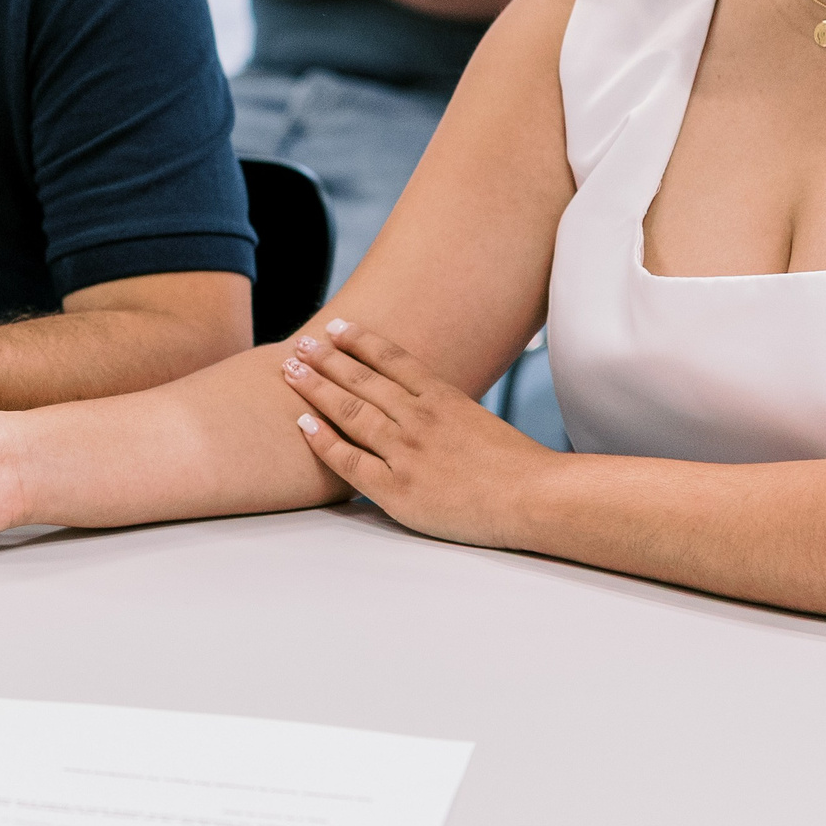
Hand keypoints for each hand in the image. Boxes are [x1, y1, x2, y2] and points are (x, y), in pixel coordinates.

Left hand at [283, 319, 553, 545]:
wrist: (535, 498)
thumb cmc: (516, 468)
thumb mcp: (480, 423)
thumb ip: (447, 412)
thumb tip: (420, 405)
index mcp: (445, 399)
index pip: (394, 360)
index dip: (360, 341)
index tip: (336, 326)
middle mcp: (420, 418)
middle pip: (363, 380)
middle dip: (326, 359)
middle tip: (300, 343)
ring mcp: (405, 452)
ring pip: (350, 411)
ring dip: (316, 388)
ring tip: (290, 370)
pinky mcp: (395, 488)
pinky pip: (348, 460)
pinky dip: (322, 440)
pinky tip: (302, 423)